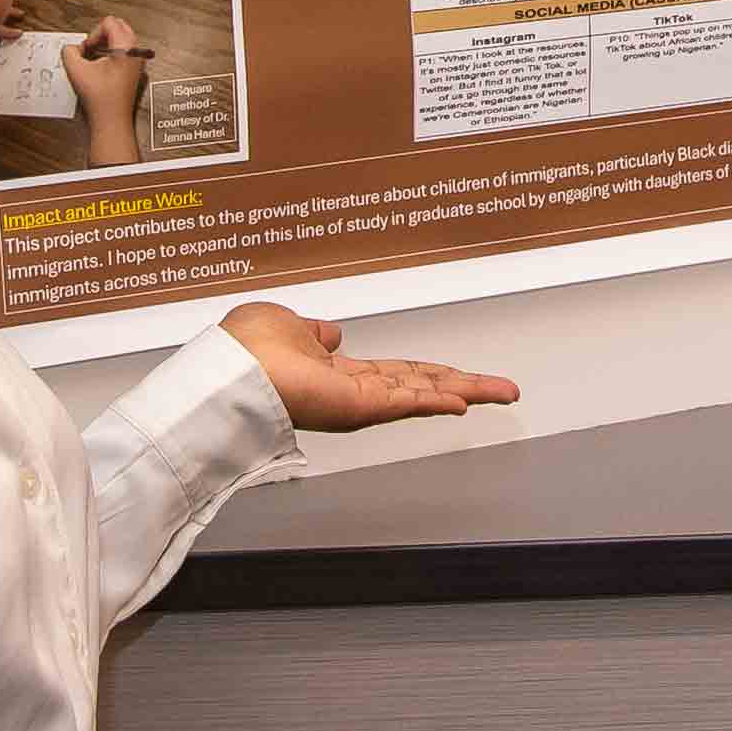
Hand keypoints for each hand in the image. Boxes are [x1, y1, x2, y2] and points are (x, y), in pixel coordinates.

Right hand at [66, 17, 151, 162]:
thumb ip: (69, 52)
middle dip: (101, 35)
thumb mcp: (77, 70)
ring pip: (122, 38)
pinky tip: (100, 67)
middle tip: (90, 49)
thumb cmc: (100, 97)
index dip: (93, 33)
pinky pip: (124, 50)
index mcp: (126, 47)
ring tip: (93, 58)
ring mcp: (137, 60)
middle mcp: (135, 51)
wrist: (112, 119)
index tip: (87, 49)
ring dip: (105, 44)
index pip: (110, 22)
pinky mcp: (134, 68)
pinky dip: (111, 52)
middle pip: (119, 26)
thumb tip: (72, 47)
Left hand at [219, 303, 518, 434]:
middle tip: (504, 390)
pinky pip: (407, 401)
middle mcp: (352, 391)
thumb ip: (312, 330)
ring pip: (424, 393)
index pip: (395, 374)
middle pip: (422, 385)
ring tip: (504, 392)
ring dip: (467, 392)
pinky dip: (438, 401)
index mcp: (334, 373)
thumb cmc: (242, 349)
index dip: (430, 375)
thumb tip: (330, 333)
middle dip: (466, 386)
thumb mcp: (284, 323)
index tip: (458, 378)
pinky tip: (467, 400)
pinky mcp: (357, 407)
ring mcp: (357, 402)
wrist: (227, 374)